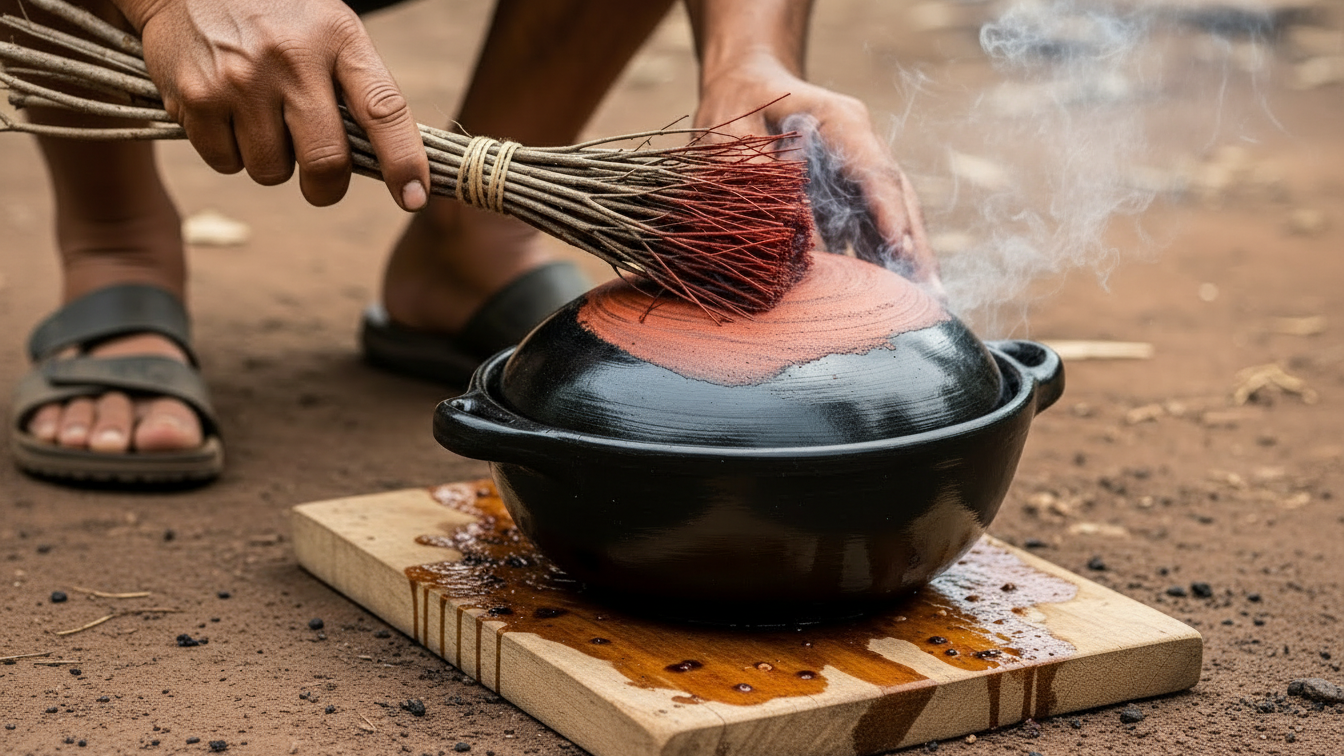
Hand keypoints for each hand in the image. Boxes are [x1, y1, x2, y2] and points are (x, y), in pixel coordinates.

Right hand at [121, 0, 428, 209]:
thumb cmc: (276, 18)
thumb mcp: (328, 30)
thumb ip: (356, 87)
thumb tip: (383, 162)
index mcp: (338, 38)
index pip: (384, 110)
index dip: (403, 162)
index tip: (414, 198)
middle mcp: (292, 58)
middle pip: (326, 161)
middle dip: (327, 188)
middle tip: (322, 182)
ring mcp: (242, 79)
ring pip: (272, 171)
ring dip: (272, 163)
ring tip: (261, 119)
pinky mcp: (197, 98)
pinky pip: (227, 163)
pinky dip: (230, 154)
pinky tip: (228, 114)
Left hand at [694, 54, 941, 293]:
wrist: (745, 86)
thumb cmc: (735, 105)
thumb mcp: (731, 133)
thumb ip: (757, 174)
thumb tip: (789, 229)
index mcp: (841, 120)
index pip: (875, 169)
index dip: (889, 211)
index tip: (899, 248)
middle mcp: (861, 145)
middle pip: (897, 197)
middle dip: (915, 247)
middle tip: (932, 297)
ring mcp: (859, 170)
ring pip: (890, 217)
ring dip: (903, 261)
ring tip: (922, 307)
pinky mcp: (848, 192)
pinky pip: (868, 228)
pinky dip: (876, 259)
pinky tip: (886, 296)